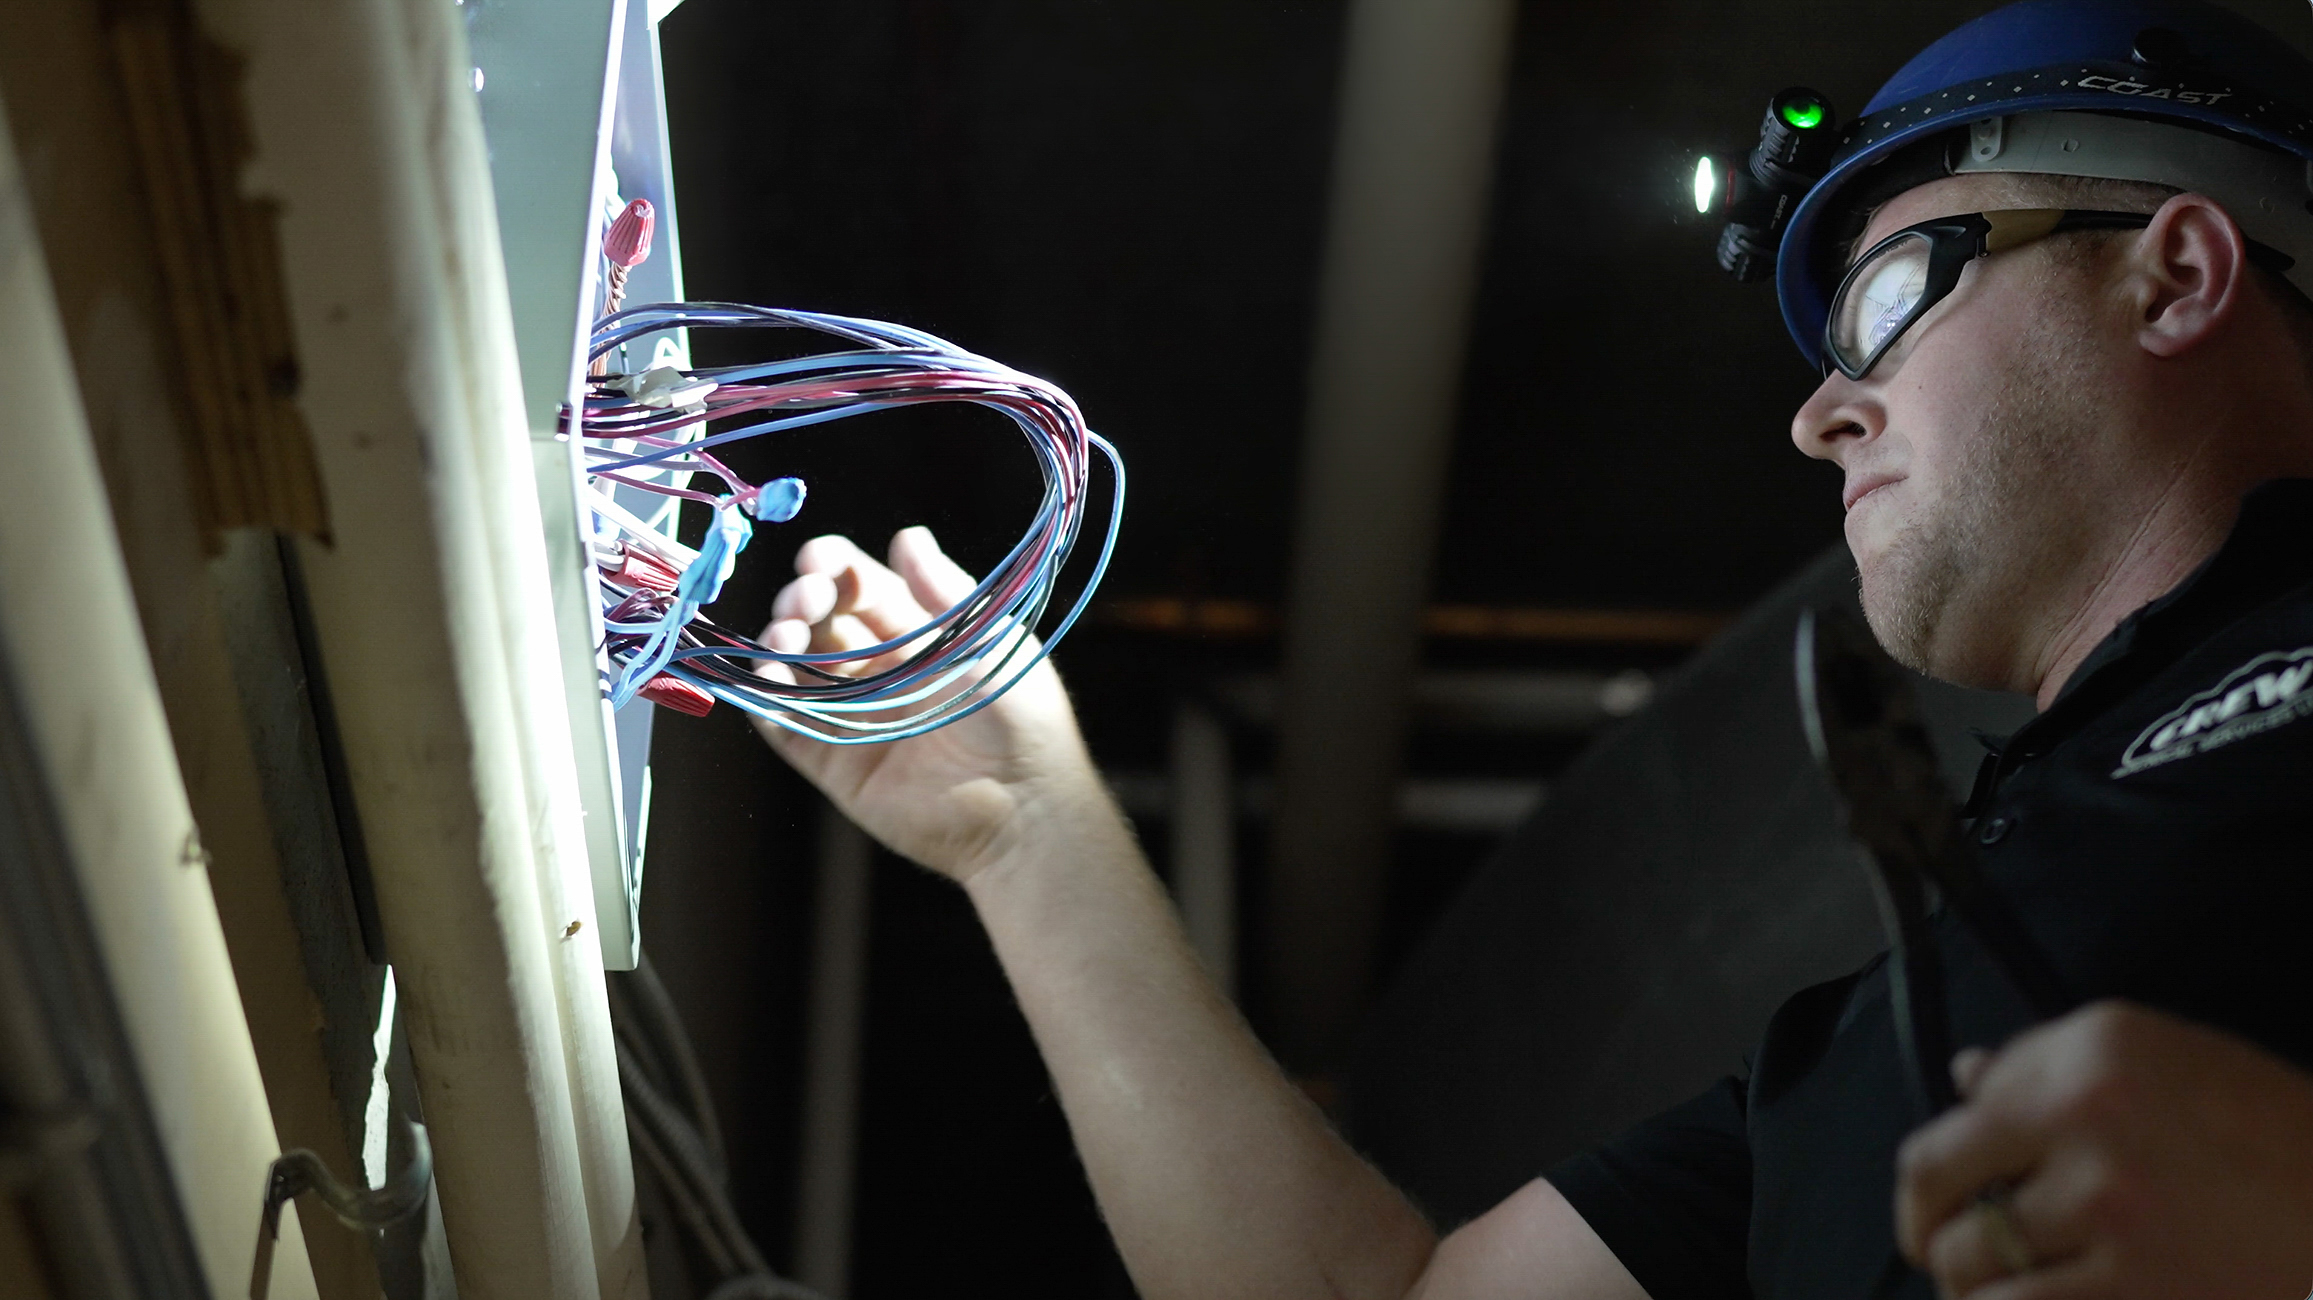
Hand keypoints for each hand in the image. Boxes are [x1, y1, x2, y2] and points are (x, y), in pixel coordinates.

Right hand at [751, 526, 1118, 881]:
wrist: (1023, 811)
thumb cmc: (1023, 720)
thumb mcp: (989, 642)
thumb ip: (943, 592)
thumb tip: (907, 536)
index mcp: (921, 637)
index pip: (864, 590)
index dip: (836, 570)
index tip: (819, 560)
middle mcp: (883, 673)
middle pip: (824, 624)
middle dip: (805, 602)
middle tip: (805, 600)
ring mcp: (857, 718)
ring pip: (798, 670)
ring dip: (780, 644)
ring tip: (786, 636)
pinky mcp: (838, 766)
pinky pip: (788, 727)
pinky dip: (768, 699)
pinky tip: (769, 677)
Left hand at [1895, 1000, 2312, 1299]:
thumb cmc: (2275, 1138)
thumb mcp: (2171, 1062)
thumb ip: (2056, 1067)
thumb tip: (1968, 1074)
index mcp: (2096, 1048)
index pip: (1964, 1104)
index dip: (1945, 1164)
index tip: (1948, 1195)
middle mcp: (2087, 1113)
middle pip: (1933, 1178)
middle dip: (1925, 1225)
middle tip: (1938, 1249)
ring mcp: (2108, 1205)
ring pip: (1967, 1260)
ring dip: (1970, 1287)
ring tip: (1997, 1291)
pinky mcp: (2134, 1287)